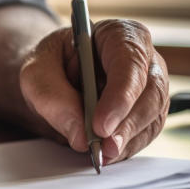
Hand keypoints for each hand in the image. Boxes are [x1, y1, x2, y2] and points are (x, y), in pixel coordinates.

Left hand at [19, 19, 169, 163]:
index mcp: (119, 34)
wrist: (56, 75)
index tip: (100, 124)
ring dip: (128, 140)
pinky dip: (127, 147)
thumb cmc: (51, 65)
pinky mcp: (149, 112)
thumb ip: (52, 97)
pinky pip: (146, 132)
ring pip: (153, 116)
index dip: (119, 96)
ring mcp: (151, 86)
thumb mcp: (36, 73)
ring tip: (102, 154)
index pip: (130, 62)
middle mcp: (144, 58)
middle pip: (150, 92)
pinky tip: (107, 153)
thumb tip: (80, 136)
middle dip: (127, 124)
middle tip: (103, 147)